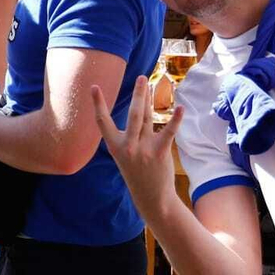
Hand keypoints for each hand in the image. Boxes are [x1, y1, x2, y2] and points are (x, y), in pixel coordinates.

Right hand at [92, 77, 182, 219]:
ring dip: (148, 99)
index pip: (103, 122)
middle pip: (132, 114)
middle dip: (137, 95)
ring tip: (149, 83)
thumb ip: (132, 131)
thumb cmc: (138, 172)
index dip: (98, 104)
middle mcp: (128, 146)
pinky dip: (175, 119)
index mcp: (115, 146)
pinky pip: (168, 132)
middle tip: (141, 77)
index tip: (94, 87)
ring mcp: (144, 149)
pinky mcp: (160, 152)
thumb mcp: (126, 154)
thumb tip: (140, 104)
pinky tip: (180, 107)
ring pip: (146, 118)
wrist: (151, 197)